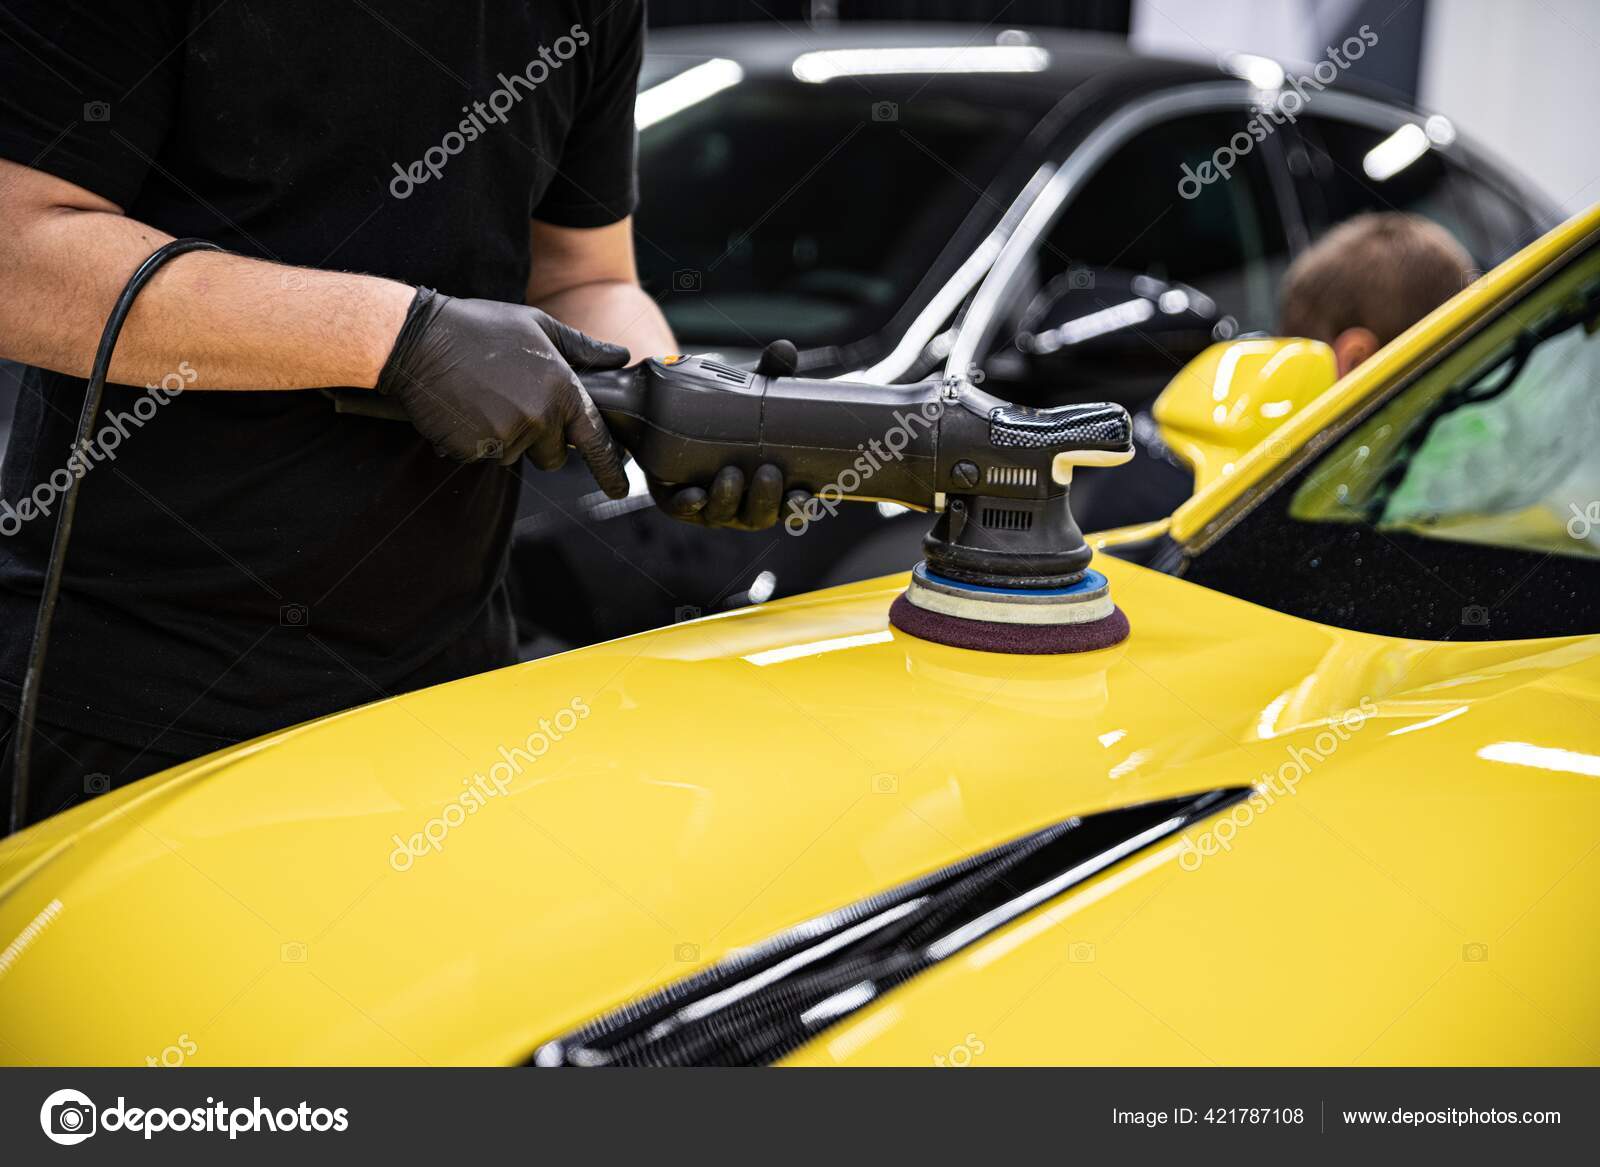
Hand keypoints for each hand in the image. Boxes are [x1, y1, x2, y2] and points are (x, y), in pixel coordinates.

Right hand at [377, 288, 630, 497]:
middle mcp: (539, 417)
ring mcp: (506, 436)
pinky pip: (485, 455)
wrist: (417, 340)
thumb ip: (582, 348)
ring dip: (505, 435)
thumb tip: (620, 356)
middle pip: (553, 456)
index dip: (610, 469)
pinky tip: (465, 408)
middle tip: (514, 404)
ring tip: (483, 396)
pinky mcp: (475, 449)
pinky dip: (476, 439)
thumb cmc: (479, 328)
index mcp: (561, 389)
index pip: (596, 440)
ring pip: (516, 454)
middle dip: (541, 442)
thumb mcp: (537, 326)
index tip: (620, 489)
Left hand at [649, 340, 809, 530]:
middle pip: (758, 516)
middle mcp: (743, 503)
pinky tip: (694, 494)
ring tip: (731, 475)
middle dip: (765, 500)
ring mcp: (710, 505)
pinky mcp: (678, 501)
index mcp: (771, 487)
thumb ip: (771, 374)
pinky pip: (684, 509)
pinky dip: (689, 504)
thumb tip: (785, 350)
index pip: (791, 508)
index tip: (802, 495)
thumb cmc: (731, 412)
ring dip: (728, 499)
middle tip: (767, 473)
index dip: (798, 509)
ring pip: (723, 513)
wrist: (681, 413)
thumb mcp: (753, 393)